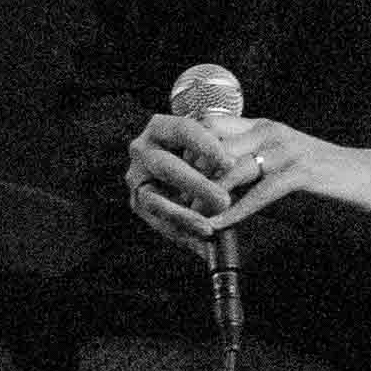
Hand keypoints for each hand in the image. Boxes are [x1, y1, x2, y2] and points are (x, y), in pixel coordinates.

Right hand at [124, 106, 252, 250]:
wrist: (177, 162)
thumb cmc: (200, 151)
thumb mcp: (208, 144)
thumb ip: (217, 152)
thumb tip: (232, 167)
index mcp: (160, 127)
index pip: (183, 130)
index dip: (206, 146)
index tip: (230, 163)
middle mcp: (142, 150)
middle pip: (165, 166)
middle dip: (196, 185)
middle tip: (224, 202)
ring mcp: (137, 177)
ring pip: (155, 200)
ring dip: (184, 216)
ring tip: (209, 229)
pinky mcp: (138, 202)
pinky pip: (157, 222)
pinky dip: (181, 234)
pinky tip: (201, 243)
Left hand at [127, 102, 370, 251]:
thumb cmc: (326, 179)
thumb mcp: (280, 169)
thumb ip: (248, 175)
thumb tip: (211, 194)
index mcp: (262, 127)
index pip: (208, 128)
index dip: (185, 152)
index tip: (165, 177)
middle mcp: (269, 132)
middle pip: (211, 146)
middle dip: (185, 174)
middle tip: (165, 200)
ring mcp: (285, 150)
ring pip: (228, 169)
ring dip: (203, 196)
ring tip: (183, 218)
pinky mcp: (300, 173)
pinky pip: (257, 193)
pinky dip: (233, 212)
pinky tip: (216, 228)